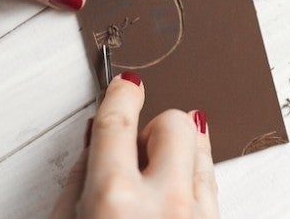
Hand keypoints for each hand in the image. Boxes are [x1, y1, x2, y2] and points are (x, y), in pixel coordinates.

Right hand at [51, 72, 219, 218]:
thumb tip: (95, 145)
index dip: (121, 95)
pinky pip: (211, 182)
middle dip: (152, 129)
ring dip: (176, 151)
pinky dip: (192, 175)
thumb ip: (78, 183)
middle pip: (174, 124)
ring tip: (154, 169)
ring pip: (202, 148)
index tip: (125, 84)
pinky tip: (177, 183)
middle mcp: (165, 204)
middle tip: (132, 153)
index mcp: (116, 200)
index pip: (118, 122)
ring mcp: (197, 217)